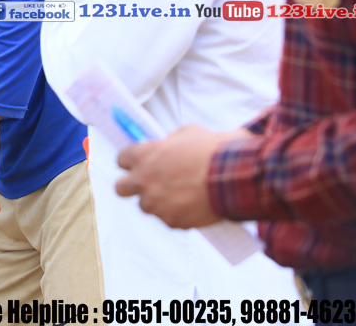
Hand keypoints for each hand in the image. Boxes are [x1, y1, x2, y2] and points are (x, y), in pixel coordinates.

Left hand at [116, 125, 251, 228]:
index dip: (132, 162)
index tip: (140, 164)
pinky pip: (169, 218)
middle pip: (121, 188)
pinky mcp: (171, 221)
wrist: (235, 175)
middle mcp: (142, 181)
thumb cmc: (212, 151)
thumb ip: (169, 142)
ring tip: (181, 195)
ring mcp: (155, 203)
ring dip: (158, 201)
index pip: (121, 160)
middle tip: (148, 184)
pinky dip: (179, 214)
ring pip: (146, 206)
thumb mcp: (186, 133)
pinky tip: (194, 205)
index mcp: (142, 155)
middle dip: (132, 186)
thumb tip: (166, 146)